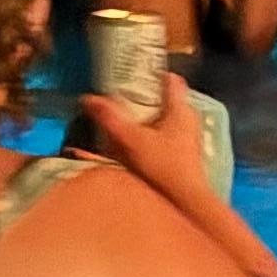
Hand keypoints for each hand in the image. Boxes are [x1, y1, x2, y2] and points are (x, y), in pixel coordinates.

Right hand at [76, 71, 224, 213]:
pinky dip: (148, 138)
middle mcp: (188, 121)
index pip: (171, 80)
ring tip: (120, 122)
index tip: (131, 74)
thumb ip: (111, 119)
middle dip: (143, 99)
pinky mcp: (184, 157)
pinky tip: (130, 147)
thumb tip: (88, 98)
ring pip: (164, 121)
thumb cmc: (164, 167)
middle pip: (165, 101)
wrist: (185, 202)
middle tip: (119, 99)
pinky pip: (164, 139)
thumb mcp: (133, 140)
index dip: (153, 73)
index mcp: (181, 109)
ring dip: (144, 120)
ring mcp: (188, 139)